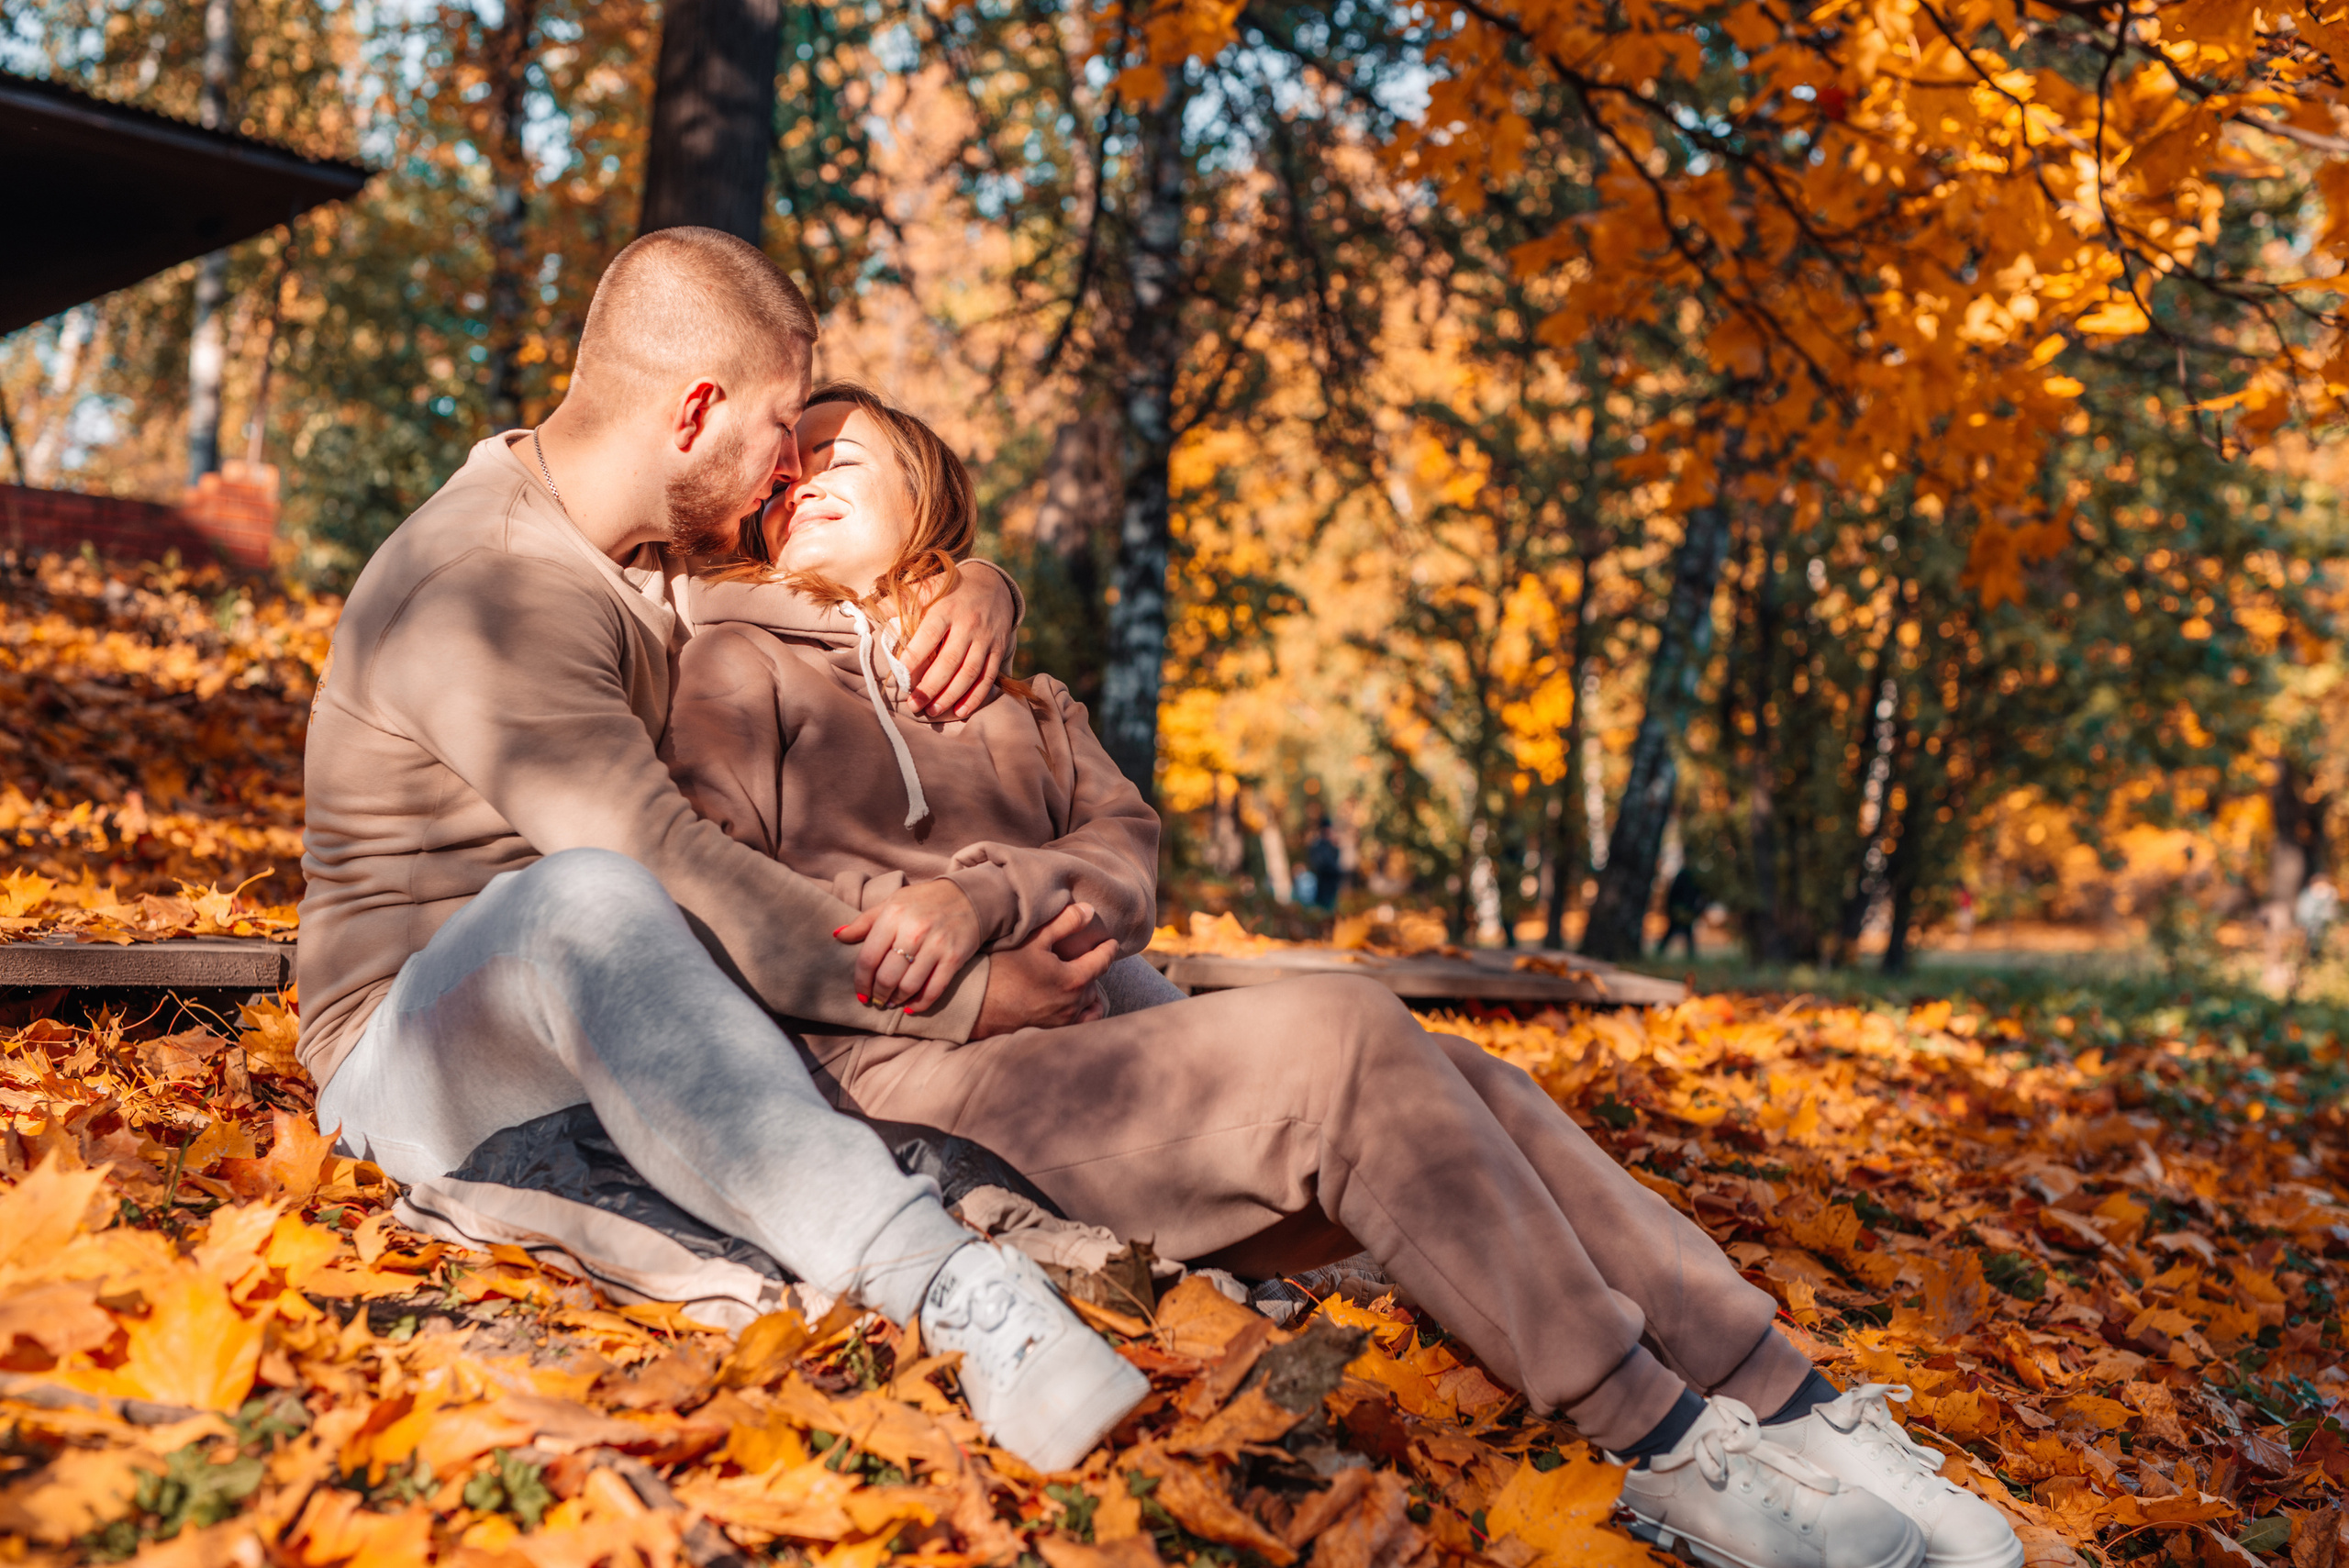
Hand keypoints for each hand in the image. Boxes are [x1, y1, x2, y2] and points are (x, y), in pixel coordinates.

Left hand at [835, 881, 982, 1014]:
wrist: (967, 896)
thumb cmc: (923, 901)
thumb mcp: (892, 903)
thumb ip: (865, 922)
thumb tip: (838, 935)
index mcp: (893, 915)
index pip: (868, 958)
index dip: (861, 982)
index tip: (861, 993)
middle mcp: (914, 930)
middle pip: (887, 977)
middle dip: (878, 994)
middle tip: (877, 1000)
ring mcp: (936, 945)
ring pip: (909, 986)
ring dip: (897, 999)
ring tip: (892, 1001)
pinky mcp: (955, 957)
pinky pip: (934, 989)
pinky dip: (920, 1003)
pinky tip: (912, 1006)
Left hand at [903, 565, 1016, 718]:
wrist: (994, 585)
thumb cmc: (951, 592)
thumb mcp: (928, 588)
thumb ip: (900, 600)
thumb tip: (867, 608)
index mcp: (947, 608)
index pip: (929, 635)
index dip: (915, 657)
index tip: (900, 677)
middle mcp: (968, 624)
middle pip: (950, 660)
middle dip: (931, 686)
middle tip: (914, 705)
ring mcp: (985, 638)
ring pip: (970, 672)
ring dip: (951, 695)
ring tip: (932, 711)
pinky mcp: (999, 649)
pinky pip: (988, 677)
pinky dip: (975, 697)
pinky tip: (960, 711)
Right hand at [974, 902, 1116, 1036]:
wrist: (974, 1006)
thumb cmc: (1002, 969)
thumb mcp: (1033, 939)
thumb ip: (1065, 923)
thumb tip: (1090, 910)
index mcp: (1073, 980)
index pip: (1102, 961)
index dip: (1108, 949)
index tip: (1111, 942)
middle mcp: (1072, 1005)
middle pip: (1095, 984)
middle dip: (1095, 969)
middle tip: (1091, 958)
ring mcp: (1062, 1023)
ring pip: (1090, 1008)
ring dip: (1090, 994)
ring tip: (1084, 984)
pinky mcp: (1049, 1033)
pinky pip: (1078, 1024)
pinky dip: (1082, 1014)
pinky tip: (1073, 1006)